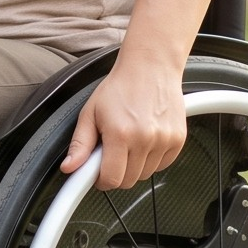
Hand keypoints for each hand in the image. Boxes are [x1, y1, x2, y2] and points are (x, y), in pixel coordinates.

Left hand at [61, 53, 185, 190]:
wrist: (150, 67)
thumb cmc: (120, 87)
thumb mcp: (90, 112)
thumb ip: (80, 143)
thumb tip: (69, 167)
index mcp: (120, 133)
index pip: (112, 179)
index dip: (101, 180)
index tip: (97, 173)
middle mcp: (145, 138)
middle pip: (128, 180)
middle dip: (116, 172)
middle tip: (111, 152)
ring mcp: (164, 140)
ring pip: (145, 174)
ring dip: (134, 166)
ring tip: (128, 141)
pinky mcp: (178, 139)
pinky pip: (162, 165)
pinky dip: (152, 160)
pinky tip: (144, 140)